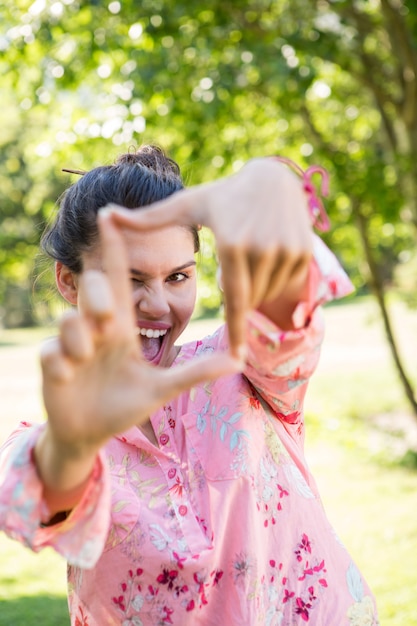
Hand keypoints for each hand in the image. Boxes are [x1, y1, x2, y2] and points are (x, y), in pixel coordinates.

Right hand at [37, 213, 240, 492]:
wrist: (91, 433)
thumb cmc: (124, 405)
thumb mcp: (161, 388)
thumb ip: (195, 372)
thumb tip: (237, 359)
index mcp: (121, 328)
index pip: (119, 280)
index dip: (114, 248)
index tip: (109, 214)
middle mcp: (95, 330)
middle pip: (92, 288)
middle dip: (98, 295)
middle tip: (108, 318)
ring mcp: (71, 345)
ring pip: (69, 319)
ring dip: (79, 339)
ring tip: (88, 359)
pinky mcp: (52, 365)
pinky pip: (51, 351)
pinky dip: (60, 362)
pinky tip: (68, 376)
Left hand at [109, 158, 312, 357]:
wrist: (273, 179)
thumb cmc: (222, 197)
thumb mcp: (187, 206)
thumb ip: (146, 220)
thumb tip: (105, 215)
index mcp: (232, 243)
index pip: (232, 299)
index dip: (234, 331)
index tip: (236, 358)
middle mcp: (262, 248)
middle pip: (250, 298)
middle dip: (240, 298)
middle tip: (235, 274)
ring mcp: (287, 250)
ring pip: (268, 293)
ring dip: (257, 290)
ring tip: (249, 260)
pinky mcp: (304, 251)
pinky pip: (288, 283)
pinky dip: (276, 281)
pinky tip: (268, 257)